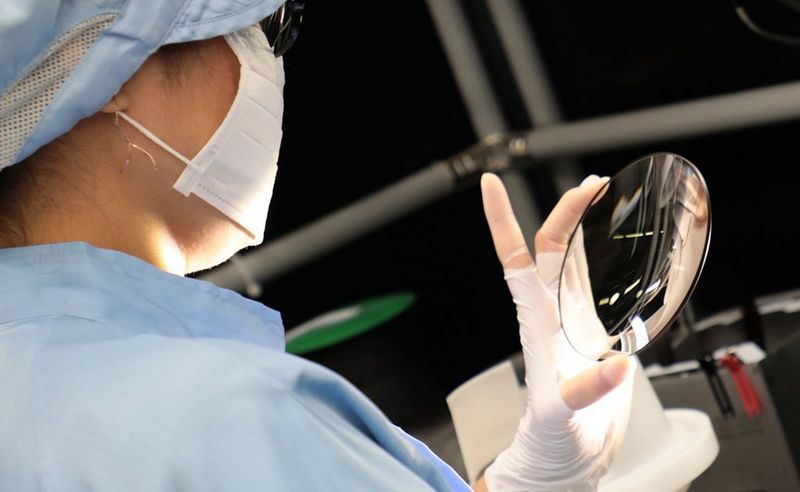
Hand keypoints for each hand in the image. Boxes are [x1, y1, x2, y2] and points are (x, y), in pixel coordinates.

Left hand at [480, 173, 635, 490]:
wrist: (568, 452)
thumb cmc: (554, 433)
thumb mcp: (563, 413)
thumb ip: (586, 390)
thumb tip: (615, 366)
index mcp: (536, 321)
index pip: (515, 258)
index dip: (501, 220)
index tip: (490, 185)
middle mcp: (551, 311)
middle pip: (551, 247)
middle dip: (568, 211)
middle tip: (593, 184)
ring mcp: (572, 318)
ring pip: (572, 259)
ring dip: (585, 226)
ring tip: (604, 196)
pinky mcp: (593, 329)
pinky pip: (597, 283)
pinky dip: (606, 256)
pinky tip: (618, 244)